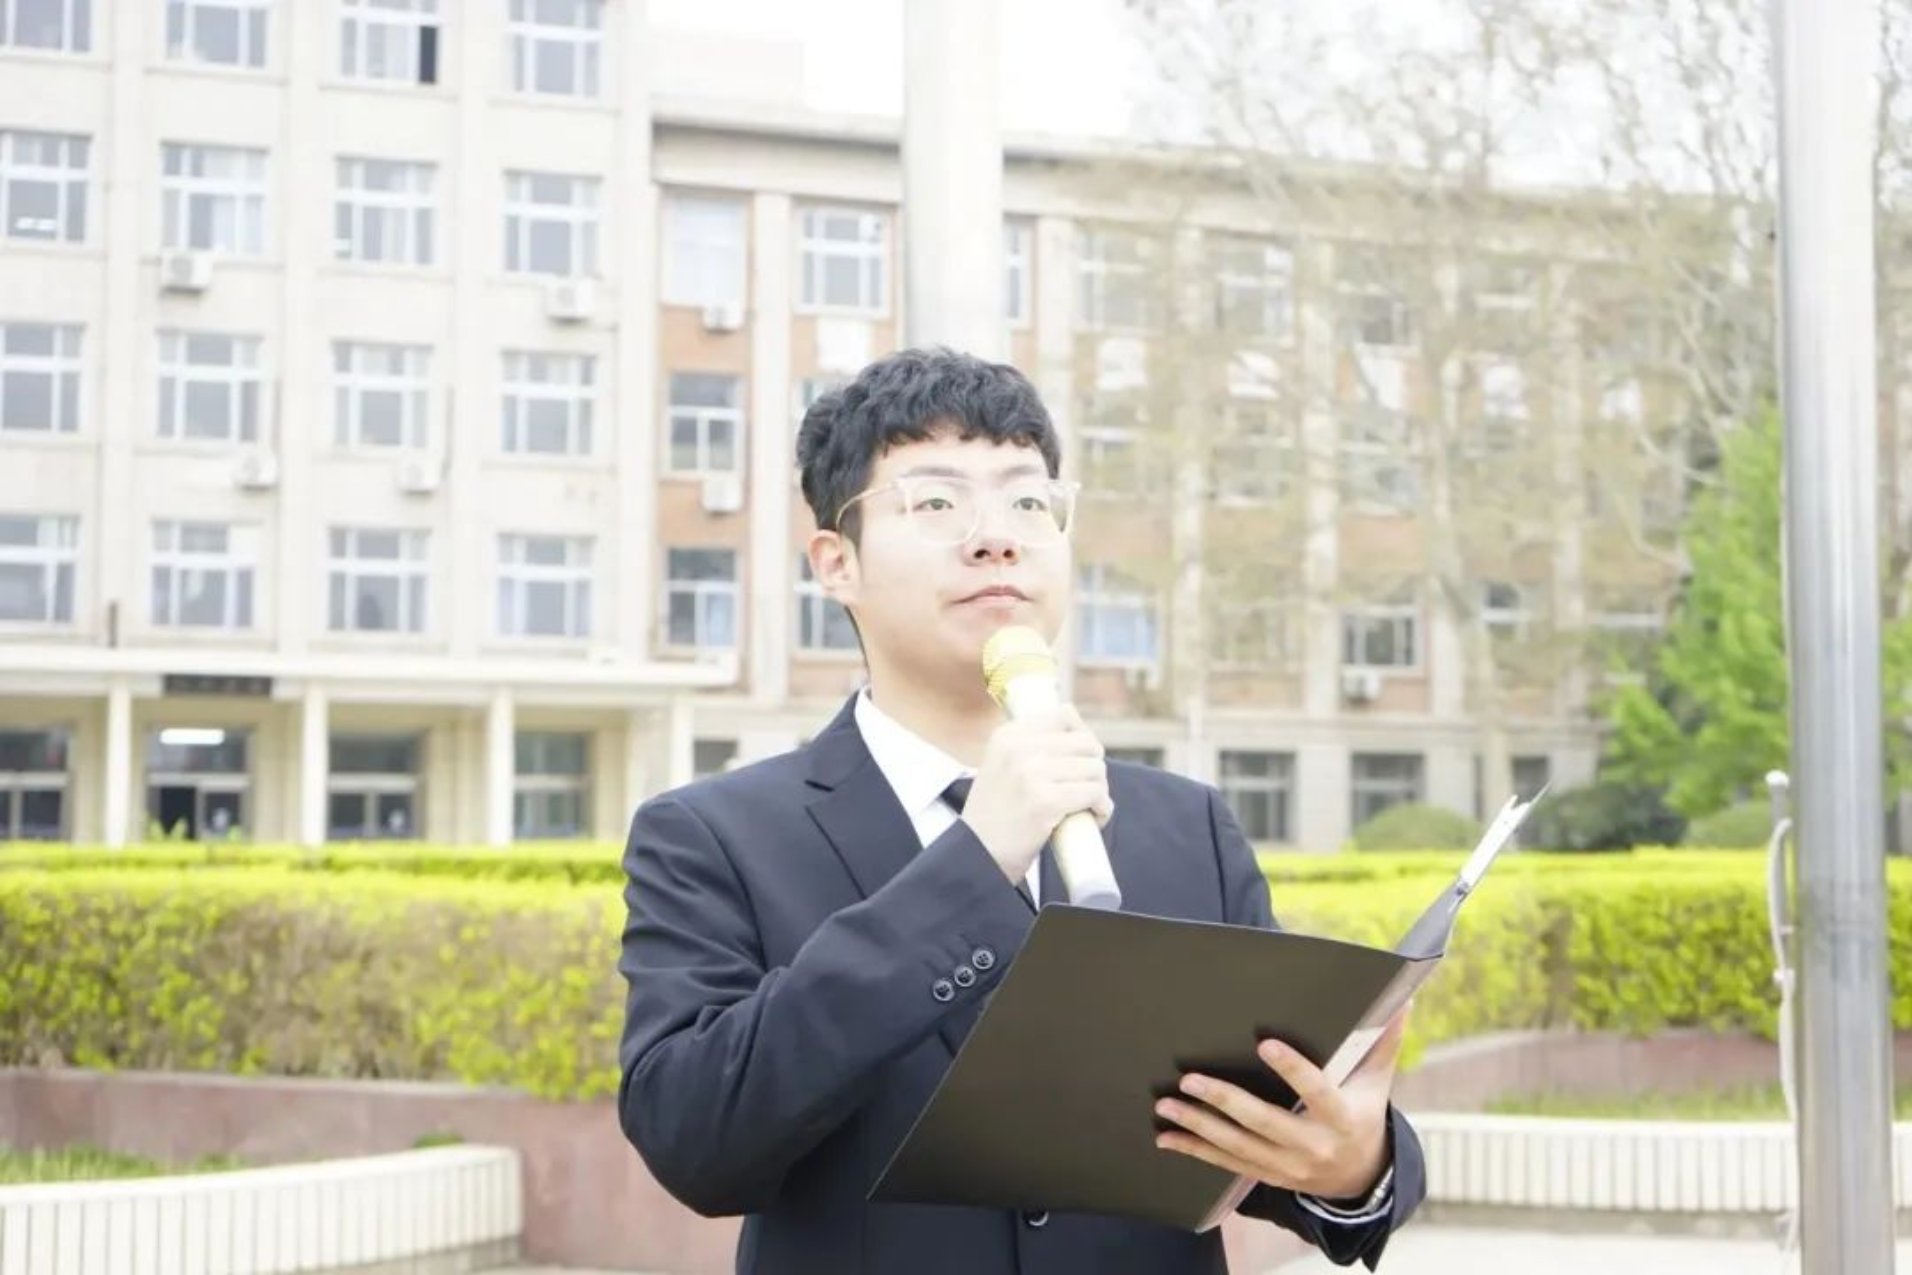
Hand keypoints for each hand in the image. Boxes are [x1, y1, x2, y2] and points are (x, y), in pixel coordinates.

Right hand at [961, 704, 1112, 884]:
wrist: (977, 853)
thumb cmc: (996, 814)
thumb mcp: (1001, 765)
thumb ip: (1031, 744)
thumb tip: (1077, 724)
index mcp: (1008, 734)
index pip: (1065, 715)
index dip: (1083, 739)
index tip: (1081, 761)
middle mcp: (1019, 748)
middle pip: (1086, 744)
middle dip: (1094, 768)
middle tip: (1086, 790)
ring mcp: (1032, 774)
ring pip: (1095, 769)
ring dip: (1099, 791)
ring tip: (1088, 807)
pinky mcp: (1045, 802)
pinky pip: (1094, 794)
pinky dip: (1101, 808)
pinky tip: (1093, 817)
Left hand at [1153, 1007, 1409, 1202]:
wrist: (1361, 1179)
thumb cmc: (1363, 1113)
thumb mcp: (1377, 1080)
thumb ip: (1384, 1040)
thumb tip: (1401, 996)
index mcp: (1342, 1118)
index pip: (1316, 1092)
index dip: (1292, 1070)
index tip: (1264, 1043)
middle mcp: (1312, 1147)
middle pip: (1264, 1123)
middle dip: (1225, 1101)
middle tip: (1189, 1079)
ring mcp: (1287, 1167)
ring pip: (1238, 1147)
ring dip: (1198, 1126)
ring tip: (1166, 1105)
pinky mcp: (1267, 1177)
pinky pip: (1226, 1165)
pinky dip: (1194, 1151)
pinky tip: (1166, 1138)